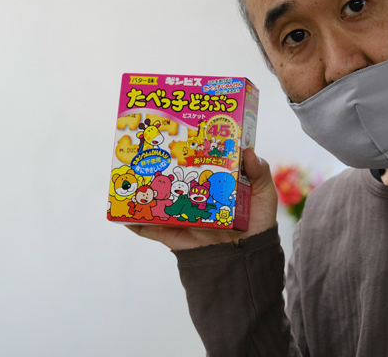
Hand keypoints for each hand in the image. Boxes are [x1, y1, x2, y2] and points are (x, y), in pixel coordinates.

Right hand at [128, 149, 278, 250]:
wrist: (250, 257)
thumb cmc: (258, 222)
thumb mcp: (263, 193)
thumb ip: (259, 172)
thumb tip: (247, 152)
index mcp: (214, 182)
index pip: (198, 162)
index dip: (187, 147)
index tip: (177, 130)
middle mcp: (195, 196)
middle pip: (173, 178)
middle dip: (159, 165)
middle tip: (147, 149)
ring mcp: (182, 215)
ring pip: (158, 200)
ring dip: (143, 190)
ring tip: (130, 176)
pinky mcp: (174, 236)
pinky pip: (152, 230)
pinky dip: (137, 223)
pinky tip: (124, 215)